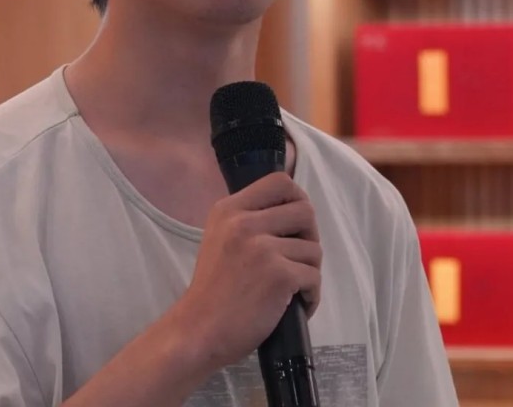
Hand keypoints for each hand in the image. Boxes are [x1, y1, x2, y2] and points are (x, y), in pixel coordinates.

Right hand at [172, 172, 320, 372]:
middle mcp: (244, 221)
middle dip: (310, 236)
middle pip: (305, 210)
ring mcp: (262, 247)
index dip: (297, 199)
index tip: (295, 222)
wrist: (198, 330)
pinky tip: (296, 305)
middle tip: (299, 258)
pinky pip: (314, 277)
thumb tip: (290, 211)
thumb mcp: (219, 237)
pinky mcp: (278, 274)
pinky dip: (311, 295)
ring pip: (313, 248)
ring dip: (310, 271)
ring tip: (293, 288)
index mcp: (229, 209)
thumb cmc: (212, 290)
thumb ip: (247, 220)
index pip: (279, 181)